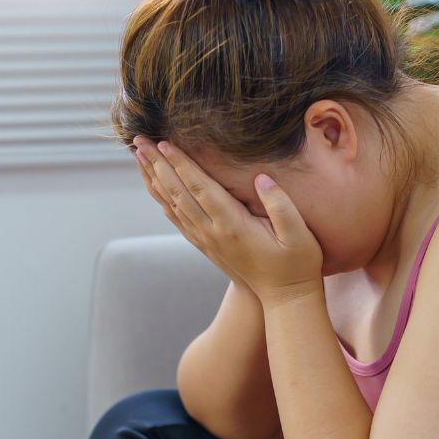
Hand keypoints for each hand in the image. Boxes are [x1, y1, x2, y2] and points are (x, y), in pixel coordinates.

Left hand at [132, 136, 323, 304]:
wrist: (284, 298)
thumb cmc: (296, 264)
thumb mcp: (299, 235)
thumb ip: (281, 205)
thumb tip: (261, 177)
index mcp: (233, 225)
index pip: (200, 188)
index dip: (181, 164)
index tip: (163, 143)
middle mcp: (213, 233)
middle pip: (178, 193)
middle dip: (157, 164)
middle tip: (139, 140)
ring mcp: (207, 240)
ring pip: (172, 205)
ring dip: (154, 179)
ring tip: (139, 157)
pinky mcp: (206, 245)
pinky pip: (177, 218)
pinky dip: (162, 198)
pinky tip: (155, 186)